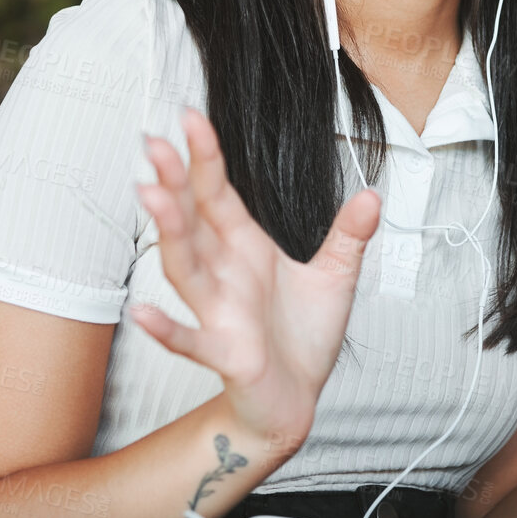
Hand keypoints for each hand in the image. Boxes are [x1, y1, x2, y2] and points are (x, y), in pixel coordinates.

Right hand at [128, 107, 380, 452]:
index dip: (206, 158)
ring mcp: (221, 313)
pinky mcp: (226, 354)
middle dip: (174, 183)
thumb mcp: (336, 277)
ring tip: (149, 196)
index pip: (218, 195)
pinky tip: (143, 314)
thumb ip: (349, 235)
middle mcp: (226, 274)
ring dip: (168, 234)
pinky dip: (167, 330)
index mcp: (247, 248)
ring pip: (185, 268)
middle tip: (155, 143)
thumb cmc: (302, 338)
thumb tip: (373, 195)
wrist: (296, 399)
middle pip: (193, 221)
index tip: (190, 118)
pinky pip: (191, 341)